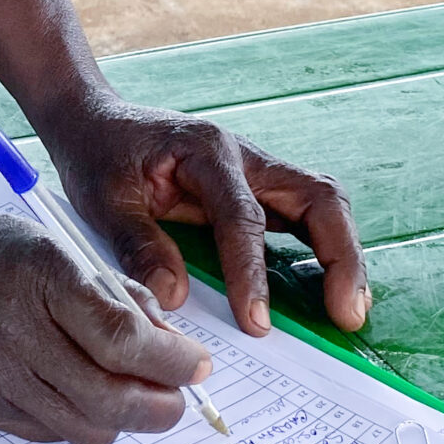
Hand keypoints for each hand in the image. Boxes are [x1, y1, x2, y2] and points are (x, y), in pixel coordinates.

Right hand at [0, 206, 211, 443]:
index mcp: (45, 282)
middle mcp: (24, 336)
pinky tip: (79, 396)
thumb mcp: (53, 247)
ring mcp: (1, 379)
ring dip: (124, 421)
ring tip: (131, 397)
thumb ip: (111, 293)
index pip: (126, 340)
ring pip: (88, 429)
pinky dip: (78, 422)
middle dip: (162, 407)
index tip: (197, 364)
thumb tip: (165, 338)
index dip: (174, 361)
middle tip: (177, 397)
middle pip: (114, 400)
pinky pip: (50, 435)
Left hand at [44, 101, 368, 337]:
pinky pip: (305, 216)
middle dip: (339, 255)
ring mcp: (256, 171)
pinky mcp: (256, 190)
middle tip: (346, 314)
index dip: (252, 272)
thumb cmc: (97, 154)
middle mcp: (244, 157)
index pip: (243, 216)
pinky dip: (324, 251)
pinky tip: (330, 291)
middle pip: (316, 196)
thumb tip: (174, 299)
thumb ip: (137, 246)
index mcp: (206, 152)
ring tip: (350, 308)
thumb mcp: (103, 200)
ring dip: (343, 253)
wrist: (93, 121)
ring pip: (322, 204)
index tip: (256, 323)